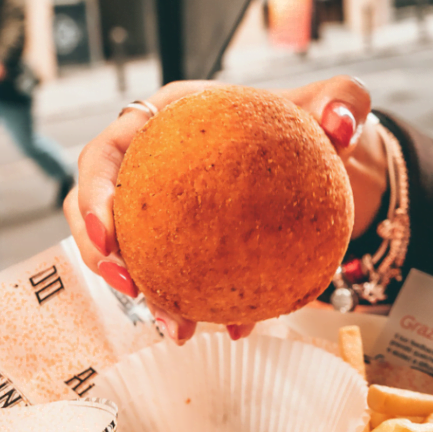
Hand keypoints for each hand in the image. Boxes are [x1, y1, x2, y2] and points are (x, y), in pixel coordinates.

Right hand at [62, 76, 388, 344]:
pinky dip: (202, 306)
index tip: (104, 230)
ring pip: (133, 254)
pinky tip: (233, 329)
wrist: (333, 168)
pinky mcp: (192, 248)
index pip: (107, 152)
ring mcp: (169, 211)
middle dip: (100, 254)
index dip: (92, 192)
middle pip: (99, 210)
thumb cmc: (315, 127)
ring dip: (146, 293)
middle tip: (131, 287)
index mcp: (168, 122)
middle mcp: (155, 166)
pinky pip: (185, 279)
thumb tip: (338, 124)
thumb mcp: (334, 106)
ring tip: (175, 325)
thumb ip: (340, 101)